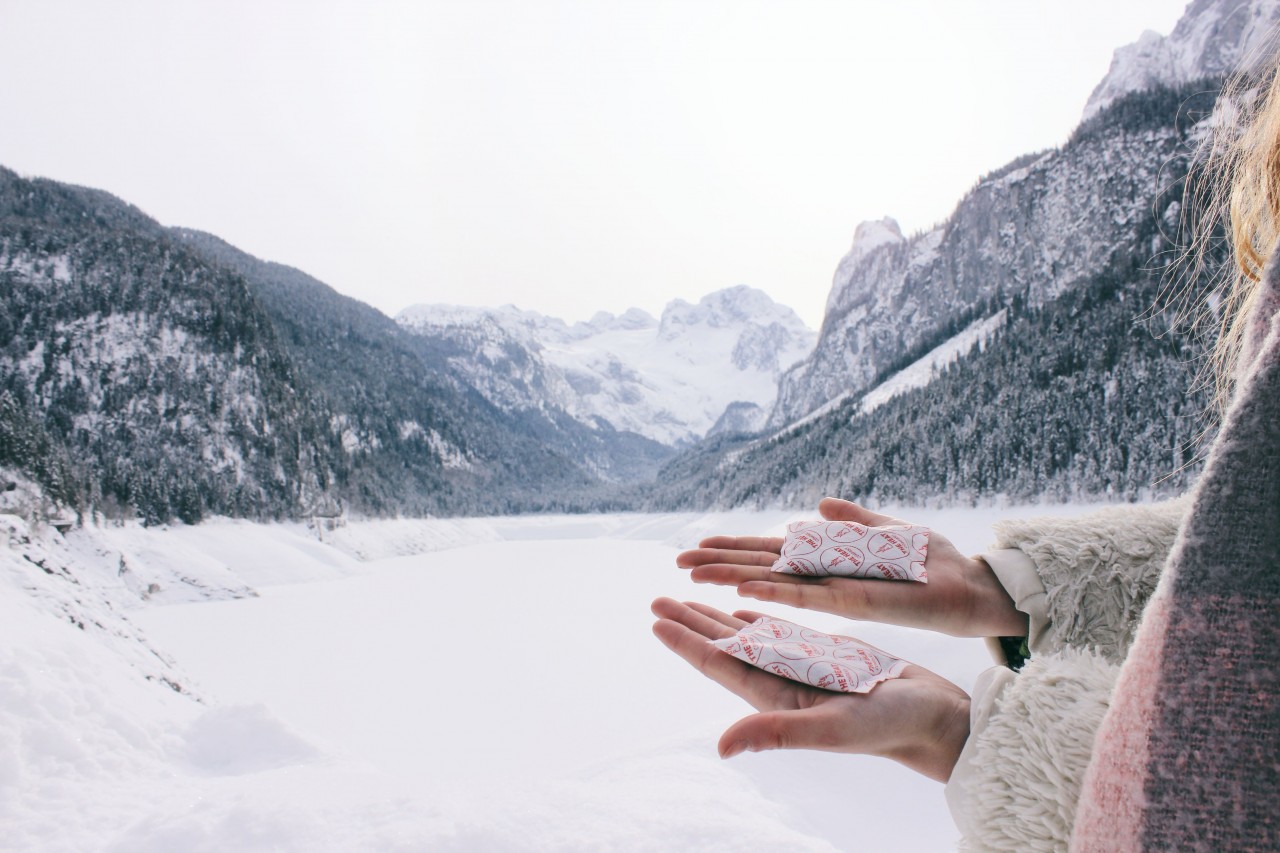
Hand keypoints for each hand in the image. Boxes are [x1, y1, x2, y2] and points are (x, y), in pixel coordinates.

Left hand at [651, 597, 969, 781]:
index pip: (720, 663)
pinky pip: (781, 632)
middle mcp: (782, 681)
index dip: (686, 642)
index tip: (656, 619)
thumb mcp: (831, 729)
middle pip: (725, 646)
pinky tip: (742, 609)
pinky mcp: (826, 655)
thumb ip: (777, 734)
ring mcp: (802, 668)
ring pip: (748, 635)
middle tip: (657, 599)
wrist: (934, 719)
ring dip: (717, 617)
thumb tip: (722, 747)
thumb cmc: (888, 727)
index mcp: (776, 696)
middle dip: (691, 622)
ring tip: (689, 597)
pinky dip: (757, 617)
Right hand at [676, 497, 1026, 637]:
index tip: (697, 545)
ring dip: (734, 576)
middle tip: (676, 563)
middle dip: (719, 564)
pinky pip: (808, 594)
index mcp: (830, 558)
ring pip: (774, 581)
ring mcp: (837, 588)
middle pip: (761, 567)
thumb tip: (817, 505)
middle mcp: (825, 576)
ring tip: (694, 574)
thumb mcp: (891, 530)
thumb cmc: (935, 564)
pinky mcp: (856, 600)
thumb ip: (854, 519)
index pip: (771, 551)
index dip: (734, 548)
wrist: (975, 587)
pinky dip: (777, 590)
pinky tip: (745, 588)